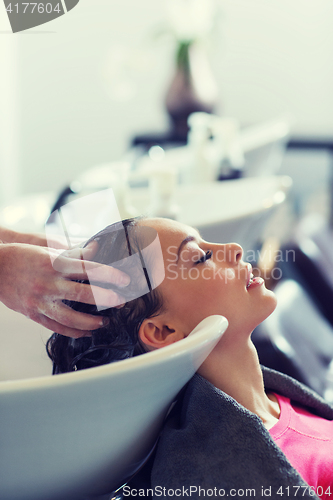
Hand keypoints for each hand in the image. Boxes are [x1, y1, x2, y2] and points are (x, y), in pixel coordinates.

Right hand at [0, 241, 129, 336]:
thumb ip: (74, 255)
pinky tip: (86, 332)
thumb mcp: (49, 251)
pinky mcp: (33, 314)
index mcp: (54, 264)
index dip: (109, 275)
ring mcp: (40, 301)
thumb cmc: (23, 256)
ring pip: (71, 318)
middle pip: (83, 295)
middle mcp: (48, 283)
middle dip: (106, 300)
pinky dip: (74, 332)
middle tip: (120, 302)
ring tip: (105, 322)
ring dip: (91, 322)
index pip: (88, 270)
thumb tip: (96, 251)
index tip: (124, 280)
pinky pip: (56, 327)